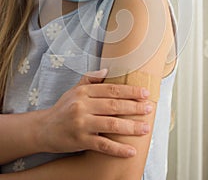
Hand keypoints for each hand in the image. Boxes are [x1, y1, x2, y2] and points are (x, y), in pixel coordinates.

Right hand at [38, 69, 152, 157]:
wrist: (44, 129)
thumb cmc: (63, 108)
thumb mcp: (74, 90)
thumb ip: (90, 80)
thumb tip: (108, 71)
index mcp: (84, 92)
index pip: (111, 89)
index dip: (129, 91)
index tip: (144, 93)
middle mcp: (82, 106)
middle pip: (114, 105)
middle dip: (134, 107)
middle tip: (149, 109)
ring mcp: (81, 124)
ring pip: (111, 124)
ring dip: (131, 127)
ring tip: (145, 128)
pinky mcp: (80, 140)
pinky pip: (103, 145)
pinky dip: (118, 149)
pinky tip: (131, 151)